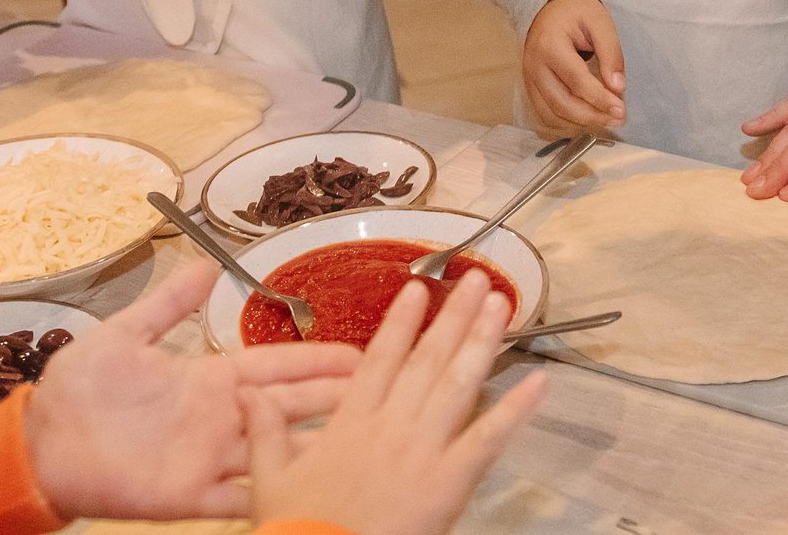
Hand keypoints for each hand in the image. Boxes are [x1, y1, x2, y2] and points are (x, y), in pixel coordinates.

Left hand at [25, 262, 358, 521]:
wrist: (43, 443)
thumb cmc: (80, 390)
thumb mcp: (124, 335)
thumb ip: (167, 304)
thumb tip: (204, 262)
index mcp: (208, 380)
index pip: (275, 366)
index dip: (316, 360)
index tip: (361, 352)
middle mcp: (218, 418)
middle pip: (290, 407)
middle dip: (335, 399)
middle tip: (386, 391)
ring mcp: (208, 458)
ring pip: (276, 451)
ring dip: (316, 447)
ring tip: (362, 443)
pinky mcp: (189, 495)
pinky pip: (238, 498)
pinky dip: (269, 496)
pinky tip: (305, 492)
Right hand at [246, 272, 548, 534]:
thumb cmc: (298, 529)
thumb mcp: (270, 478)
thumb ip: (266, 431)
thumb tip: (248, 392)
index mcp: (351, 421)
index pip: (380, 358)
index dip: (402, 321)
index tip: (419, 287)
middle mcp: (391, 425)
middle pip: (428, 359)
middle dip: (454, 315)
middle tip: (477, 279)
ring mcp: (424, 449)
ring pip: (459, 384)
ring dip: (482, 341)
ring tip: (501, 305)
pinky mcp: (451, 480)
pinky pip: (489, 438)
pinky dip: (516, 409)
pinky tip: (539, 382)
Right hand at [522, 0, 624, 134]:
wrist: (549, 9)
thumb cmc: (576, 12)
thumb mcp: (599, 21)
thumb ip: (611, 52)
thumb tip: (617, 87)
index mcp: (550, 45)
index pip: (576, 81)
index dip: (600, 99)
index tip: (621, 109)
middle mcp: (534, 66)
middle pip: (562, 103)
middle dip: (593, 116)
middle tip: (618, 118)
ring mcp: (530, 79)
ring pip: (553, 114)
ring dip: (581, 123)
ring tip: (607, 120)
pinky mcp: (530, 87)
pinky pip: (545, 114)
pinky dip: (566, 122)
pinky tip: (587, 118)